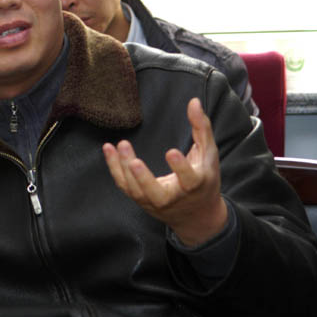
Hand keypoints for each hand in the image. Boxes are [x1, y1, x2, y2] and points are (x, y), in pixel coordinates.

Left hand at [102, 97, 227, 246]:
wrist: (197, 215)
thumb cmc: (204, 179)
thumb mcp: (208, 155)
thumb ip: (202, 128)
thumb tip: (193, 101)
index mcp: (194, 186)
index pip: (188, 179)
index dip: (180, 168)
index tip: (171, 152)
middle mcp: (173, 198)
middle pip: (155, 192)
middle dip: (143, 178)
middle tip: (134, 161)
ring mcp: (154, 201)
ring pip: (136, 190)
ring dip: (124, 169)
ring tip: (119, 145)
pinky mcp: (140, 200)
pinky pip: (124, 186)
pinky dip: (114, 168)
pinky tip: (108, 148)